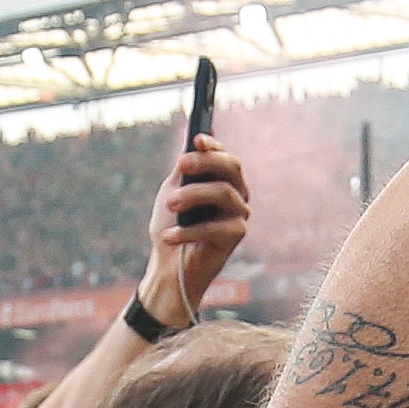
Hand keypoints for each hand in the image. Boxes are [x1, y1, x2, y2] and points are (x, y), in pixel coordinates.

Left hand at [140, 138, 252, 325]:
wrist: (169, 266)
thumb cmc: (172, 226)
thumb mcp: (173, 192)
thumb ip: (183, 173)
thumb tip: (190, 150)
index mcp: (221, 179)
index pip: (224, 156)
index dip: (213, 147)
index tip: (196, 140)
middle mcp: (236, 193)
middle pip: (231, 167)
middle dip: (205, 163)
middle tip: (181, 165)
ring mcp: (239, 213)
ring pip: (223, 193)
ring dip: (192, 195)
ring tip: (169, 204)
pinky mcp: (237, 235)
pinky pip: (215, 226)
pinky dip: (188, 231)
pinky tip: (169, 237)